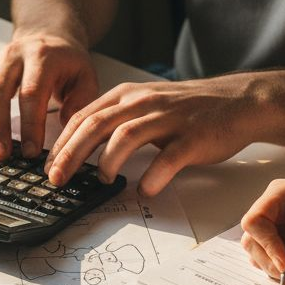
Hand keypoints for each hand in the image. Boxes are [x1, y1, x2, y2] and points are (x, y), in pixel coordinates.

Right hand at [0, 32, 98, 160]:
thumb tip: (65, 130)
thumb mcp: (85, 78)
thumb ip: (80, 103)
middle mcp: (12, 55)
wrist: (48, 38)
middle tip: (1, 156)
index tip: (30, 151)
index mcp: (42, 57)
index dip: (29, 124)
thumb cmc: (67, 64)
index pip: (31, 92)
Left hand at [44, 75, 267, 194]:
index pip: (84, 117)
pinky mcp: (192, 137)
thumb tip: (81, 148)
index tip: (48, 166)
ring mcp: (168, 118)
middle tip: (57, 178)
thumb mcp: (146, 104)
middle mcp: (144, 103)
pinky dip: (153, 175)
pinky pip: (168, 157)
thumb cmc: (188, 110)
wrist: (236, 102)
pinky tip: (145, 189)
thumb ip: (116, 120)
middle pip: (96, 125)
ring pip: (127, 136)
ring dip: (107, 161)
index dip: (62, 142)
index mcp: (128, 96)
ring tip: (100, 180)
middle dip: (71, 154)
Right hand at [240, 182, 284, 281]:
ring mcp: (274, 229)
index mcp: (279, 195)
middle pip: (252, 242)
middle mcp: (271, 212)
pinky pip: (274, 265)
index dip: (266, 243)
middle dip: (274, 263)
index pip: (254, 220)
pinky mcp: (280, 246)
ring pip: (260, 257)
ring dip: (284, 272)